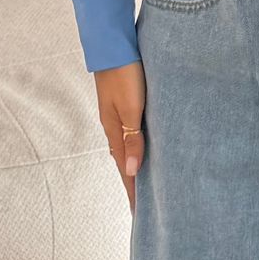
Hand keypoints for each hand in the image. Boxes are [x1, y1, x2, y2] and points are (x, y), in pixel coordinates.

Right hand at [94, 60, 146, 213]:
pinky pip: (130, 135)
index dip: (134, 192)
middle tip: (144, 209)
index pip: (126, 170)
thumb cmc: (125, 73)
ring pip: (127, 149)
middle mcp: (114, 127)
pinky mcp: (124, 104)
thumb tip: (133, 172)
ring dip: (135, 167)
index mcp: (115, 131)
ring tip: (145, 185)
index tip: (140, 216)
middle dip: (134, 185)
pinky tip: (141, 150)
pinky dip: (136, 149)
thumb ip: (133, 138)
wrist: (113, 43)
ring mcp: (118, 115)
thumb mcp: (131, 107)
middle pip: (125, 163)